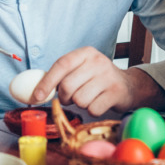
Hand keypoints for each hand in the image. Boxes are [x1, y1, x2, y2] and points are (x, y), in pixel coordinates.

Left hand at [31, 47, 153, 116]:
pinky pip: (93, 109)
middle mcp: (98, 61)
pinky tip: (99, 102)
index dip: (46, 82)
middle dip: (65, 97)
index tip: (36, 96)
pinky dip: (92, 110)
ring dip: (80, 104)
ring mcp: (108, 77)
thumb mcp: (81, 70)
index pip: (61, 65)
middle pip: (67, 86)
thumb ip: (61, 76)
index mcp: (86, 53)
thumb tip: (35, 91)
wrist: (128, 86)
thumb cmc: (97, 79)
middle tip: (71, 98)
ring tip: (88, 98)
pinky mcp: (116, 93)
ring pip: (79, 100)